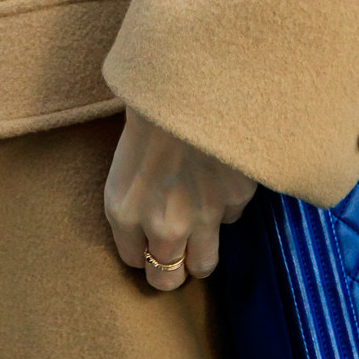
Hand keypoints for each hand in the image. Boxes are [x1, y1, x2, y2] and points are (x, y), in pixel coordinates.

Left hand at [104, 106, 257, 289]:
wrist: (191, 79)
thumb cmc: (151, 106)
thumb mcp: (125, 157)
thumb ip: (135, 200)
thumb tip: (147, 224)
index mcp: (123, 210)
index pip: (132, 260)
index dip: (143, 250)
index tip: (149, 239)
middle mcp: (160, 223)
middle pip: (166, 279)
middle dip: (171, 269)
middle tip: (177, 251)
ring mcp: (202, 216)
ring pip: (203, 266)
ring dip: (202, 253)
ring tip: (201, 229)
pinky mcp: (235, 200)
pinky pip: (232, 219)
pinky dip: (227, 206)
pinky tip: (220, 178)